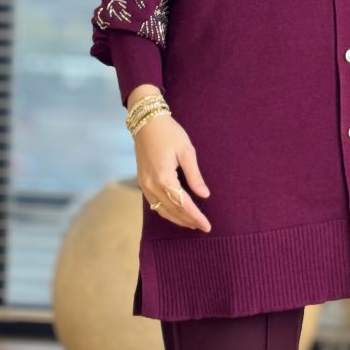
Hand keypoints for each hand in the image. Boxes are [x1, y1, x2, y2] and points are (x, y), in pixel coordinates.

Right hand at [134, 113, 211, 231]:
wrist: (146, 122)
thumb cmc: (169, 133)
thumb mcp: (186, 151)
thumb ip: (195, 175)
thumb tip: (204, 195)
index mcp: (164, 177)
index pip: (183, 204)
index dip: (196, 216)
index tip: (207, 226)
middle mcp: (152, 185)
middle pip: (172, 210)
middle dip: (188, 220)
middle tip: (203, 227)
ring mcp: (145, 185)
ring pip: (161, 210)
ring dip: (177, 219)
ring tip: (192, 223)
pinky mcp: (143, 182)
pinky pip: (154, 204)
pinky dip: (166, 212)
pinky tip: (176, 213)